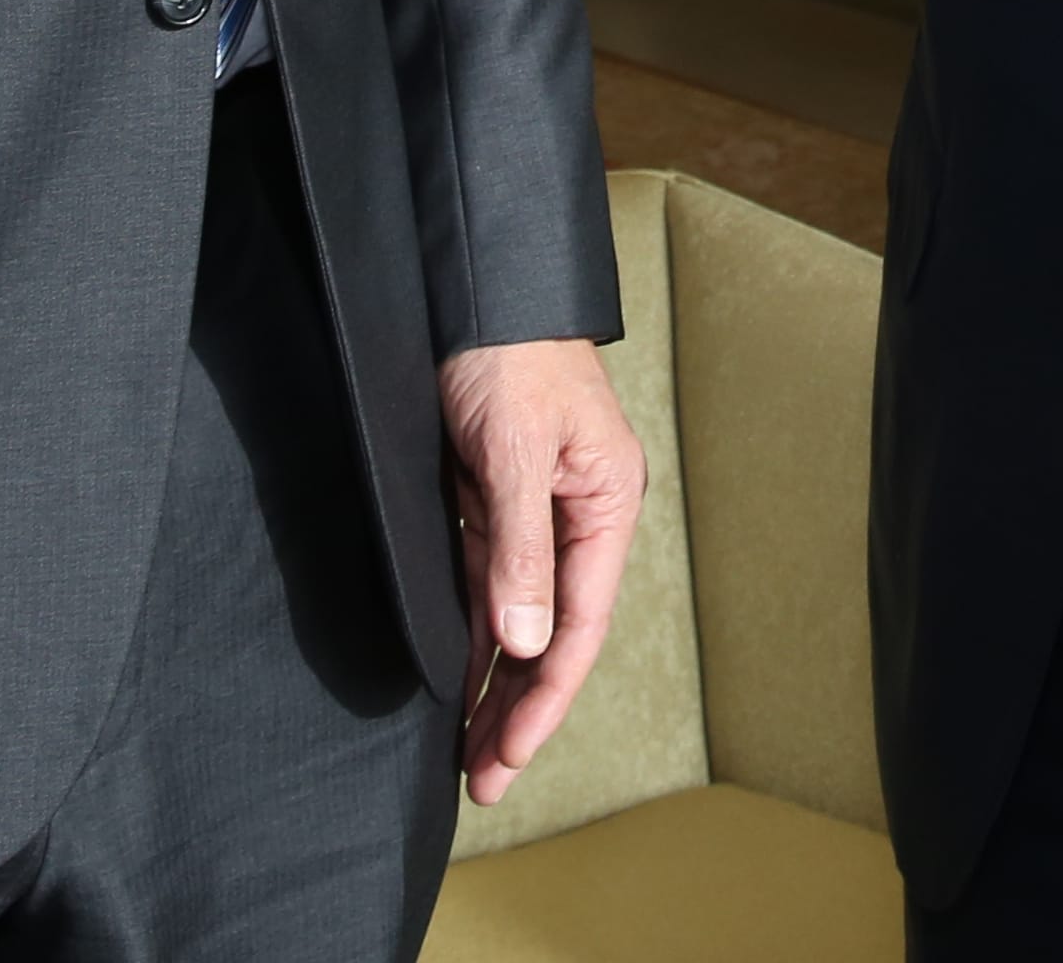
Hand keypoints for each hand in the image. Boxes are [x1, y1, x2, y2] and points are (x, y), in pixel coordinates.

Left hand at [441, 335, 643, 805]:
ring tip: (468, 754)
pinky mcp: (493, 500)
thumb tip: (522, 645)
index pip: (578, 623)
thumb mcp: (514, 448)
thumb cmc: (507, 352)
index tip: (507, 755)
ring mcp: (535, 511)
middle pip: (551, 633)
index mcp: (605, 503)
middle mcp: (577, 516)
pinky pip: (485, 586)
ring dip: (493, 683)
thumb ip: (521, 549)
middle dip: (518, 709)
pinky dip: (473, 636)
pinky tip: (457, 682)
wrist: (472, 281)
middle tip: (482, 781)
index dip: (544, 697)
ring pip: (516, 618)